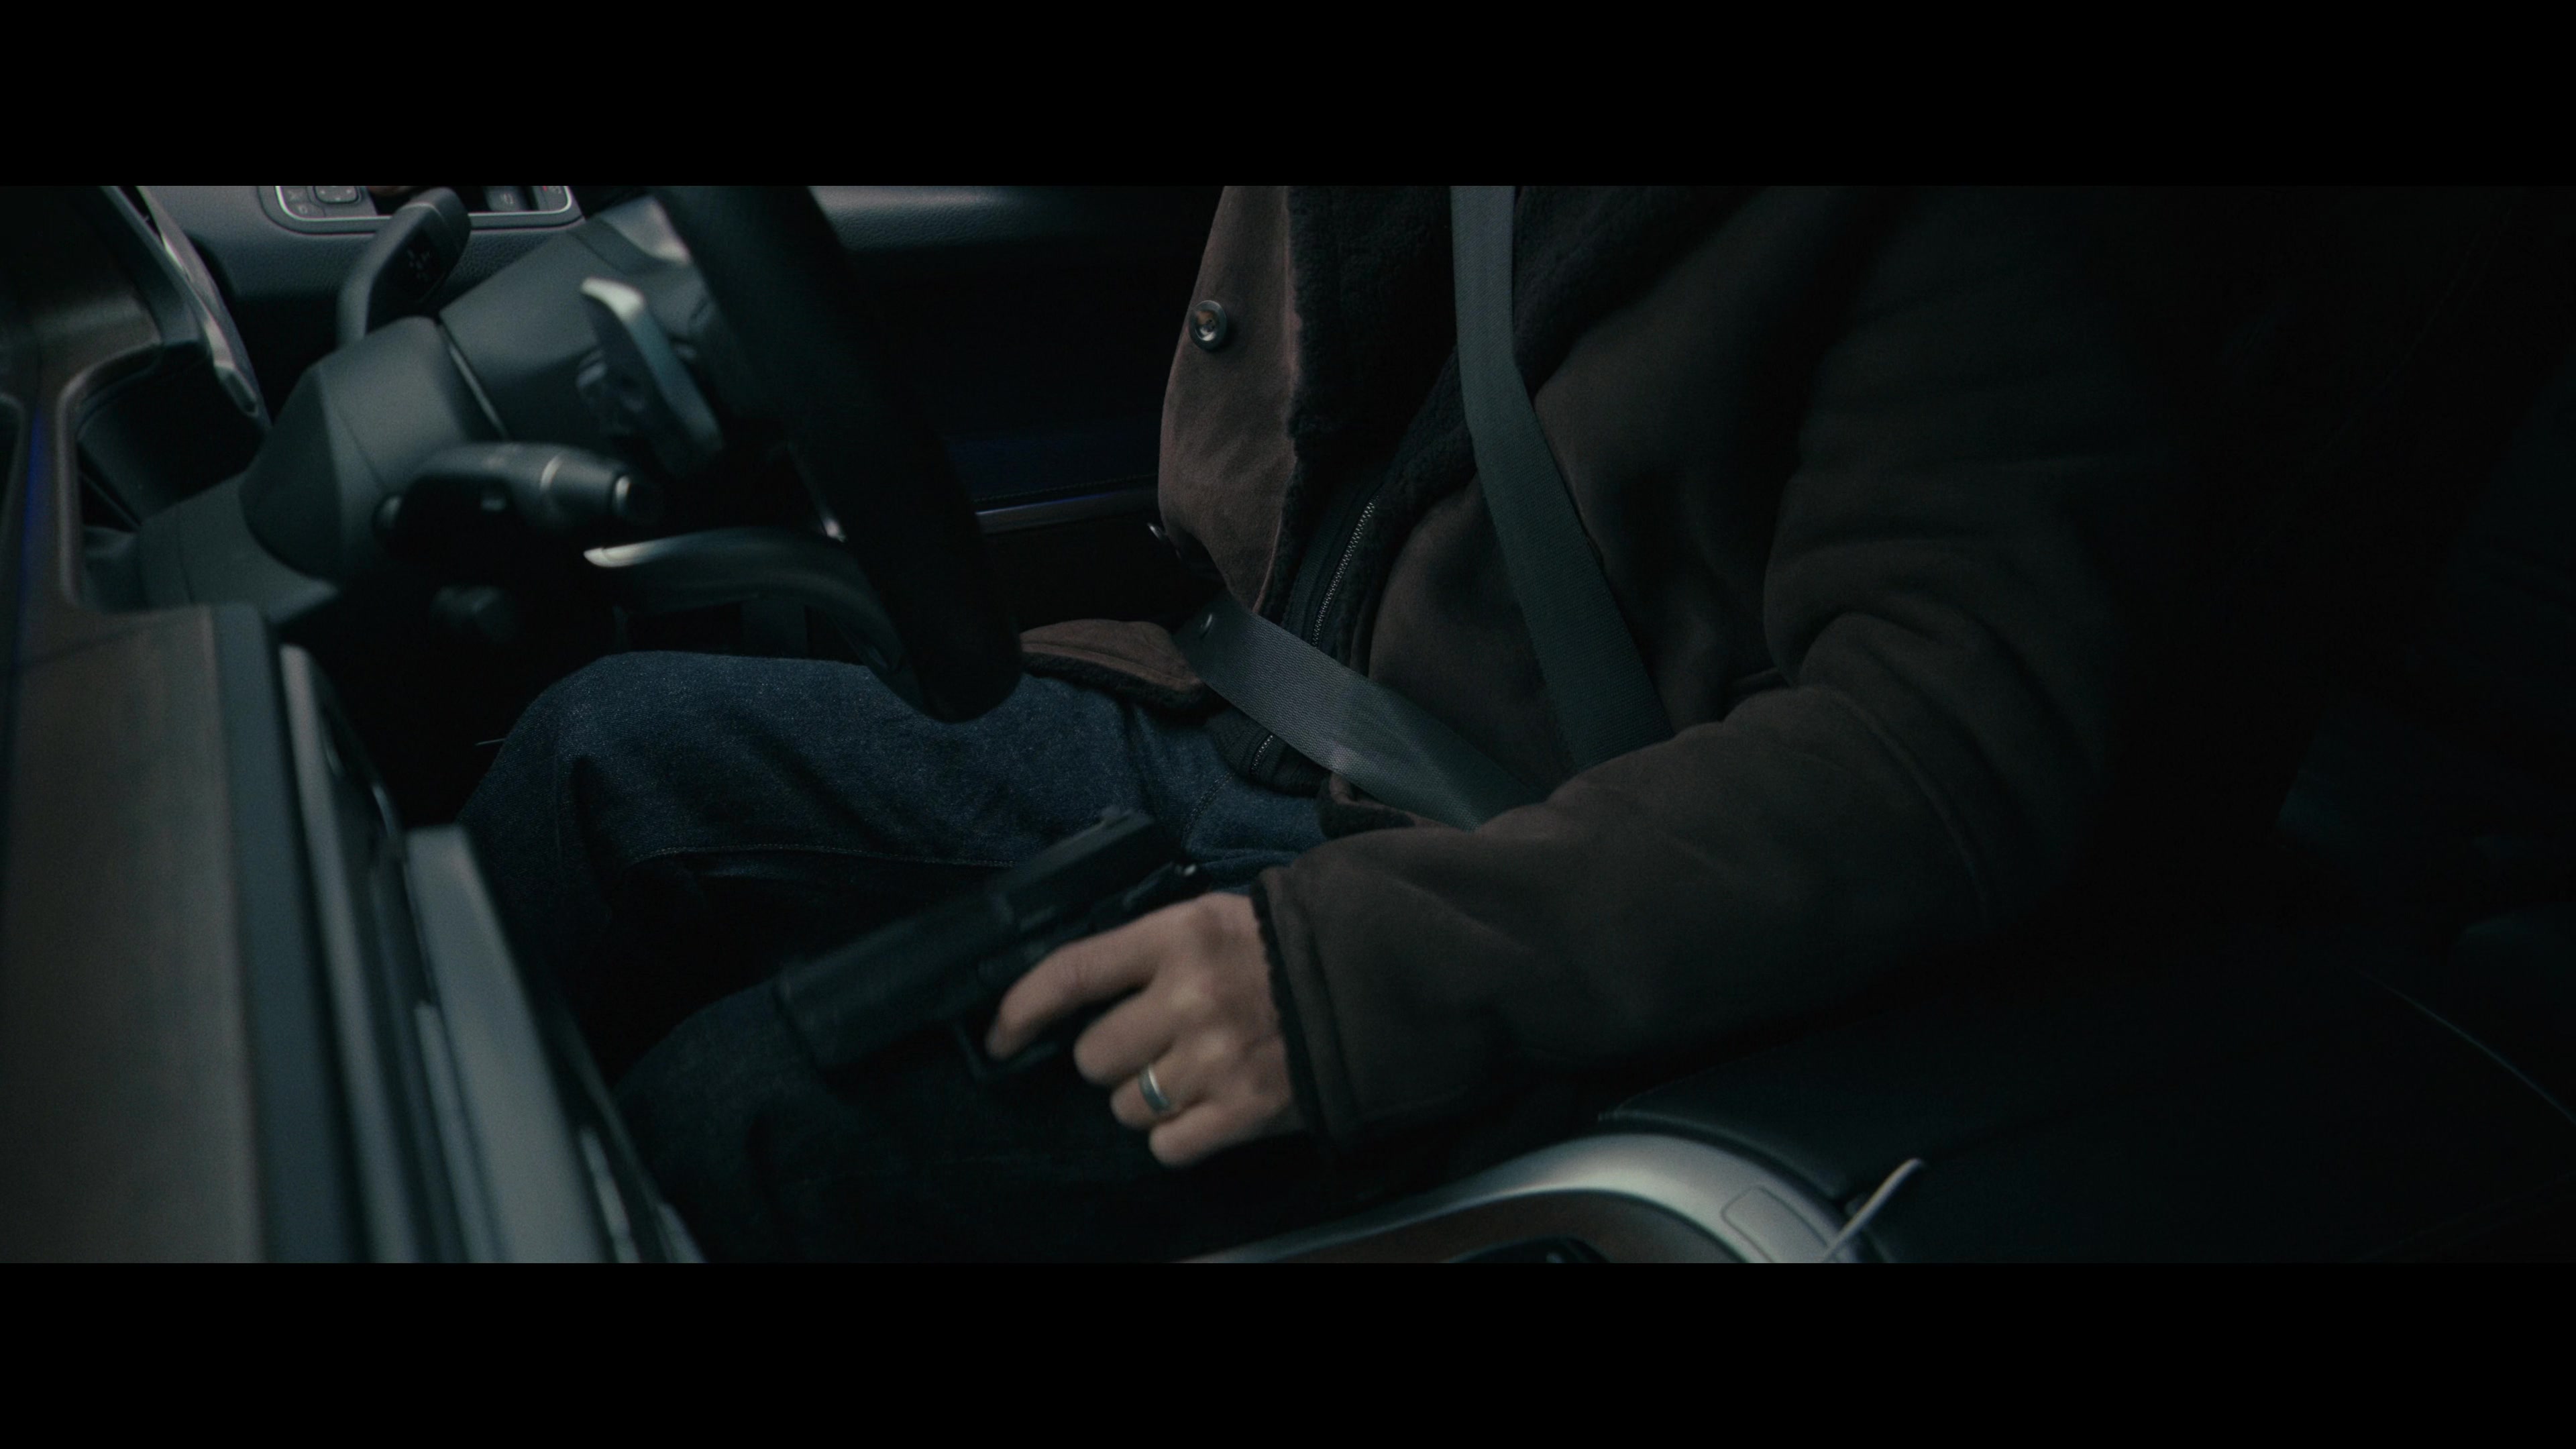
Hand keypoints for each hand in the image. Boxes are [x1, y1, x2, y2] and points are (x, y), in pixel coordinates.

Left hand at [986, 892, 1301, 1166]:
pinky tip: (1205, 1106)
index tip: (1000, 1036)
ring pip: (1126, 1107)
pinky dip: (1177, 1135)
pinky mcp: (1244, 1111)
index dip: (1021, 1009)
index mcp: (1176, 939)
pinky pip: (1167, 1146)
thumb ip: (1142, 951)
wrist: (1368, 980)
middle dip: (1111, 1057)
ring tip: (1188, 1072)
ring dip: (1145, 1097)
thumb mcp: (1205, 920)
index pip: (1072, 973)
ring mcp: (1217, 1060)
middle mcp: (1190, 999)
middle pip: (1093, 1057)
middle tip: (1151, 1042)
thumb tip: (1068, 995)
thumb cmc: (1274, 951)